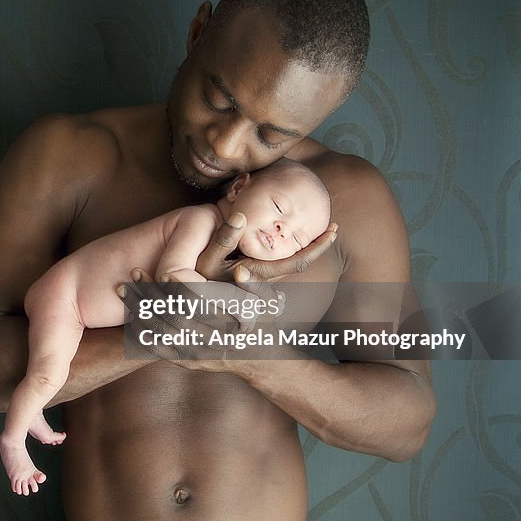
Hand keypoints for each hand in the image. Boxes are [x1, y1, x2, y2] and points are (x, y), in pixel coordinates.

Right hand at [196, 212, 337, 282]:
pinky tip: (291, 248)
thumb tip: (241, 216)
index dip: (317, 246)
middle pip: (298, 266)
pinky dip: (288, 258)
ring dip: (304, 252)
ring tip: (319, 236)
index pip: (297, 262)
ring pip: (288, 269)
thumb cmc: (195, 278)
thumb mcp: (208, 257)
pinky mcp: (253, 287)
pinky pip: (277, 272)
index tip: (334, 230)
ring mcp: (259, 287)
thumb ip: (224, 237)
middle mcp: (263, 283)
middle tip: (332, 228)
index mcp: (257, 274)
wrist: (187, 303)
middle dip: (316, 247)